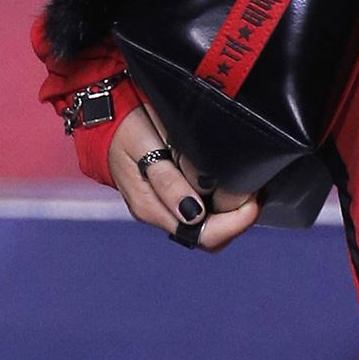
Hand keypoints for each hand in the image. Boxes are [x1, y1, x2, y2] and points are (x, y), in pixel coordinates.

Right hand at [108, 103, 262, 250]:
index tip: (252, 198)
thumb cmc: (124, 128)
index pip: (203, 235)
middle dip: (238, 221)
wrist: (104, 121)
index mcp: (153, 208)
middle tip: (255, 192)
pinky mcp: (171, 199)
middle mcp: (160, 214)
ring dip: (232, 214)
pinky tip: (232, 185)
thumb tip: (194, 214)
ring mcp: (165, 208)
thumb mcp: (144, 146)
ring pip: (209, 228)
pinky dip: (223, 205)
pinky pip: (203, 213)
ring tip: (248, 188)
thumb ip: (167, 181)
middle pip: (210, 238)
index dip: (235, 223)